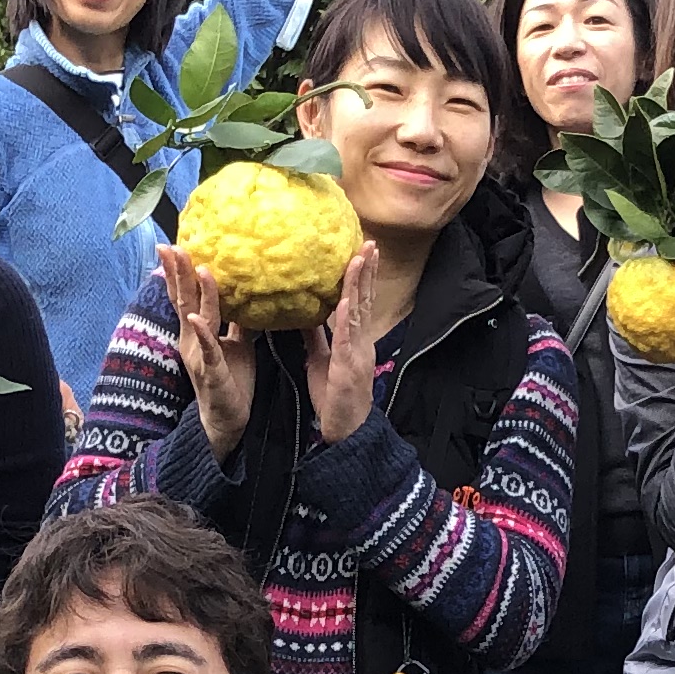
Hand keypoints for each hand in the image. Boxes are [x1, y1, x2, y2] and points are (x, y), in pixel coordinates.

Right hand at [161, 247, 260, 459]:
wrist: (229, 418)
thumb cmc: (231, 379)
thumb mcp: (237, 342)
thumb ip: (236, 319)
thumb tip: (245, 294)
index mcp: (197, 331)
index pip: (186, 295)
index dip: (179, 271)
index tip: (174, 245)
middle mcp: (192, 339)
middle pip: (183, 299)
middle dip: (177, 272)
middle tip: (171, 245)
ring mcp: (199, 354)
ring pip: (194, 317)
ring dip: (193, 291)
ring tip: (193, 267)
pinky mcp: (211, 371)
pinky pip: (207, 349)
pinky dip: (202, 332)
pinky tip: (196, 318)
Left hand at [305, 246, 385, 444]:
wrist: (346, 430)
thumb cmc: (334, 398)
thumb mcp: (320, 360)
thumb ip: (316, 336)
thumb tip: (306, 314)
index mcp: (354, 340)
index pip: (358, 301)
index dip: (361, 277)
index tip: (361, 252)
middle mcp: (360, 342)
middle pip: (364, 300)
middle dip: (367, 271)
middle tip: (369, 242)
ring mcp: (356, 353)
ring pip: (358, 313)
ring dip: (359, 285)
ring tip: (360, 259)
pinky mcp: (347, 368)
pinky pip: (345, 340)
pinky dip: (346, 319)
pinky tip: (345, 301)